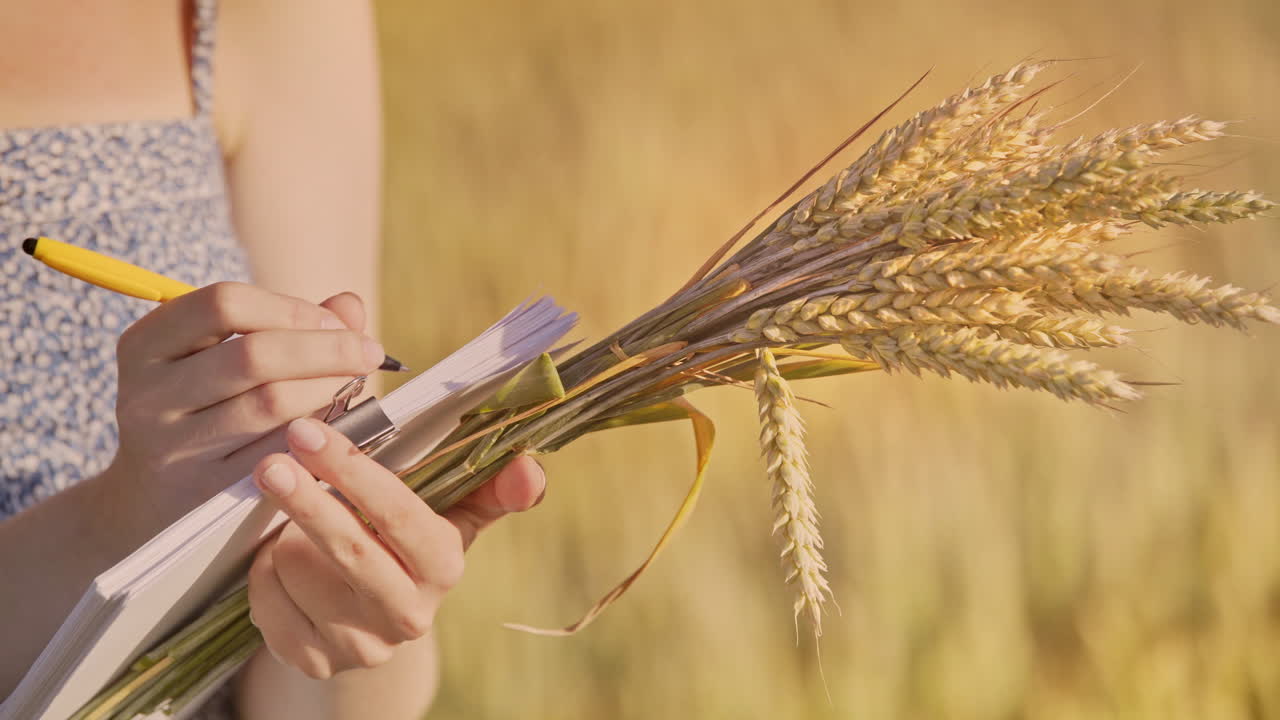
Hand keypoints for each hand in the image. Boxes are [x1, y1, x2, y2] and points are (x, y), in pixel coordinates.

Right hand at [99, 282, 382, 540]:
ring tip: (355, 384)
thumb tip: (350, 304)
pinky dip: (316, 431)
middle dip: (326, 349)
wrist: (150, 501)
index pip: (225, 303)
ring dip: (328, 389)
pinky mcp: (202, 488)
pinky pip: (278, 450)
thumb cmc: (204, 412)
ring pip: (271, 403)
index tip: (337, 322)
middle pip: (253, 355)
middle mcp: (149, 393)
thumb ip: (286, 326)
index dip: (292, 308)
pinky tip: (336, 423)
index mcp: (147, 344)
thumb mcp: (223, 360)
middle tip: (369, 352)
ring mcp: (171, 445)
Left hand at [247, 417, 545, 677]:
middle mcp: (407, 615)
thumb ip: (492, 487)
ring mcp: (359, 646)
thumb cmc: (409, 544)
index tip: (310, 435)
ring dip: (284, 536)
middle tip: (271, 462)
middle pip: (350, 551)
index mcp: (443, 568)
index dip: (353, 474)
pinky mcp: (313, 663)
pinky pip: (267, 600)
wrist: (373, 622)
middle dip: (306, 501)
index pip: (399, 517)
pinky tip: (283, 561)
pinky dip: (266, 569)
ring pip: (296, 570)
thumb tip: (530, 469)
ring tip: (296, 524)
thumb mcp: (453, 514)